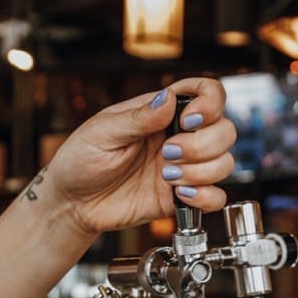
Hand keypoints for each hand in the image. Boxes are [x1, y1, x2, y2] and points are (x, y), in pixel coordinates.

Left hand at [38, 78, 236, 238]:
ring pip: (225, 163)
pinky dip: (205, 196)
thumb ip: (139, 117)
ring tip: (166, 176)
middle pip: (225, 130)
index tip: (188, 121)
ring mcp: (184, 167)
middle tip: (168, 154)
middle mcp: (179, 137)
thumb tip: (168, 98)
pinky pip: (216, 197)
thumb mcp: (103, 131)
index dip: (209, 104)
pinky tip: (179, 194)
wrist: (73, 203)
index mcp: (162, 112)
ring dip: (200, 171)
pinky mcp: (182, 197)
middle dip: (202, 145)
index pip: (207, 94)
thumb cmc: (81, 160)